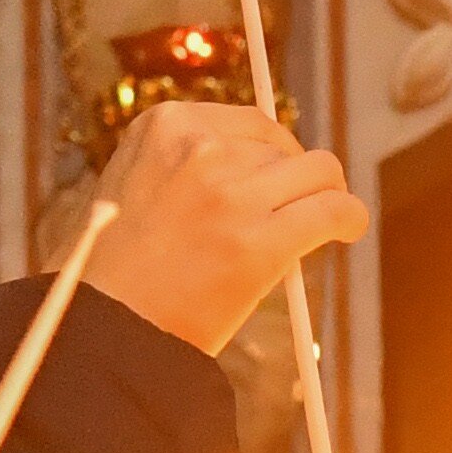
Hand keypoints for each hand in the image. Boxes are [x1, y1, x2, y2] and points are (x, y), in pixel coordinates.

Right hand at [77, 102, 360, 360]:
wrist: (103, 330)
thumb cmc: (110, 270)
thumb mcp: (130, 185)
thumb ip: (184, 162)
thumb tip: (254, 156)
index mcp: (164, 126)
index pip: (246, 122)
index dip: (270, 151)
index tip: (276, 174)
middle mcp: (199, 148)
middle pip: (282, 148)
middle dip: (291, 178)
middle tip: (293, 208)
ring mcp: (231, 194)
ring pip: (318, 172)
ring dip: (324, 195)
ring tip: (328, 219)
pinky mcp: (260, 242)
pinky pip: (332, 210)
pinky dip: (349, 217)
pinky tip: (348, 229)